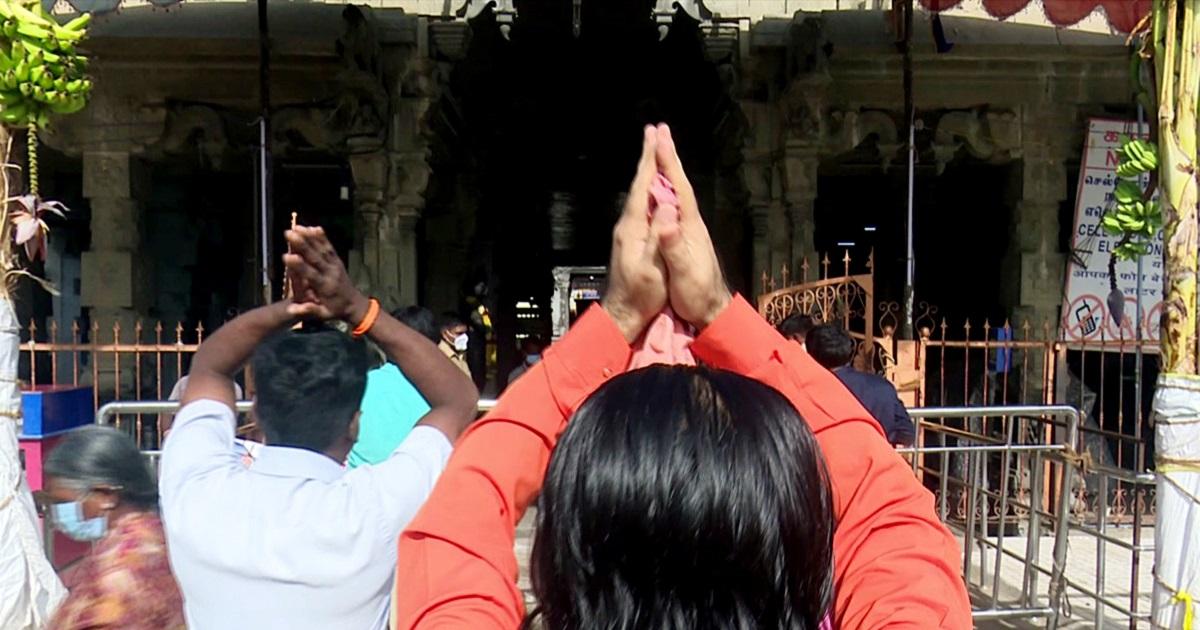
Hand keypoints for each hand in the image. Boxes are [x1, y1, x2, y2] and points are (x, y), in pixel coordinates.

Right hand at [283, 225, 369, 322]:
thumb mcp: (322, 315)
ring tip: (297, 227)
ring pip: (322, 249)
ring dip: (310, 237)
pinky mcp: (337, 261)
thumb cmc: (334, 311)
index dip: (298, 265)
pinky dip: (322, 237)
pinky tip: (313, 227)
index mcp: (325, 287)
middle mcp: (330, 273)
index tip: (287, 256)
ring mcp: (335, 265)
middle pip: (315, 257)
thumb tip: (290, 310)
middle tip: (289, 233)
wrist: (354, 305)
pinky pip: (330, 247)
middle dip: (302, 244)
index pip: (310, 274)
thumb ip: (307, 310)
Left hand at [602, 126, 670, 341]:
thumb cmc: (640, 296)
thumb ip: (659, 238)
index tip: (654, 137)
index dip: (650, 161)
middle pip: (639, 186)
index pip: (642, 187)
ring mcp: (628, 234)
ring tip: (654, 154)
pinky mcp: (631, 241)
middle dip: (647, 159)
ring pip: (640, 194)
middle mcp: (627, 226)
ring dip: (648, 172)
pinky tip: (654, 190)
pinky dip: (649, 190)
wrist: (622, 314)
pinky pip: (642, 206)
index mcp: (632, 229)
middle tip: (653, 132)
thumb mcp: (652, 269)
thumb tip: (665, 208)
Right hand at [653, 124, 730, 328]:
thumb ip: (675, 247)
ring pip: (676, 192)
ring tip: (659, 150)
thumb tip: (667, 220)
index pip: (679, 189)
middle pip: (679, 184)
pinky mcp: (684, 238)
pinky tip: (660, 188)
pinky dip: (665, 190)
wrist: (712, 310)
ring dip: (667, 170)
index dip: (669, 164)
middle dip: (668, 157)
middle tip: (660, 131)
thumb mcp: (685, 274)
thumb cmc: (697, 295)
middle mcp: (691, 224)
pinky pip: (673, 205)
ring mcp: (689, 230)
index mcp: (690, 228)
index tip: (659, 139)